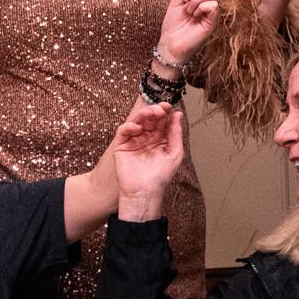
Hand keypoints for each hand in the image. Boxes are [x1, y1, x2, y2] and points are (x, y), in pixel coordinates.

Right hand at [113, 103, 183, 219]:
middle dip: (154, 111)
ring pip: (136, 121)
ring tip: (150, 113)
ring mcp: (133, 141)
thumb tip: (177, 114)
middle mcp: (146, 138)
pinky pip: (123, 131)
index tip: (168, 106)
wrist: (145, 191)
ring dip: (143, 115)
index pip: (161, 121)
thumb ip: (175, 133)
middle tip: (160, 110)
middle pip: (148, 119)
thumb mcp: (174, 153)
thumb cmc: (161, 176)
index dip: (164, 112)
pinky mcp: (121, 146)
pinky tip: (137, 129)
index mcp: (160, 139)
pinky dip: (129, 127)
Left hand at [157, 0, 218, 64]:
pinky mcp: (213, 22)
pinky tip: (194, 15)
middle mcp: (210, 3)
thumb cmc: (173, 26)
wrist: (169, 44)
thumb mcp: (176, 0)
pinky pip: (213, 5)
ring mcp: (212, 13)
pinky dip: (200, 7)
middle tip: (185, 0)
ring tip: (188, 10)